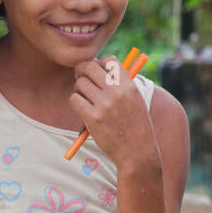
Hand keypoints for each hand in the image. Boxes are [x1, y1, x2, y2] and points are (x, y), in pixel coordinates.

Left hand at [68, 56, 158, 171]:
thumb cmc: (134, 125)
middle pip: (89, 67)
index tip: (96, 72)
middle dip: (81, 71)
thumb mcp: (135, 99)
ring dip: (79, 90)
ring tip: (86, 100)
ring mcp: (105, 105)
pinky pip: (74, 99)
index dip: (99, 63)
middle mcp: (117, 92)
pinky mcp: (93, 118)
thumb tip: (95, 66)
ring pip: (79, 84)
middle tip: (81, 79)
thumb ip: (119, 83)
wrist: (137, 152)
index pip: (109, 60)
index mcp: (129, 85)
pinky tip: (83, 110)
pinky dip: (75, 102)